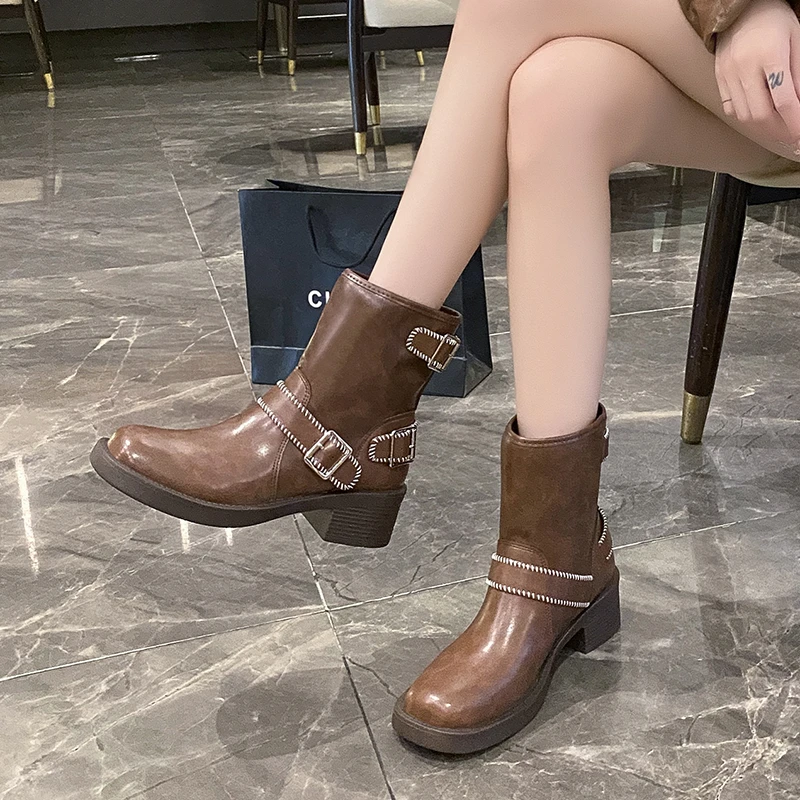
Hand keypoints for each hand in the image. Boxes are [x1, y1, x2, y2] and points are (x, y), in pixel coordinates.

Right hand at [715, 0, 799, 152]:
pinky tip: (758, 114)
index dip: (794, 122)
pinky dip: (746, 116)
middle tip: (791, 134)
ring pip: (744, 116)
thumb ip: (798, 74)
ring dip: (763, 127)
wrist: (742, 8)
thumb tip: (799, 103)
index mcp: (770, 55)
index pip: (783, 100)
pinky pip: (731, 108)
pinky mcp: (719, 79)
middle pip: (761, 115)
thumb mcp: (796, 40)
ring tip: (776, 127)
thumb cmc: (773, 19)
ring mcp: (728, 75)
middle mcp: (745, 68)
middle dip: (778, 130)